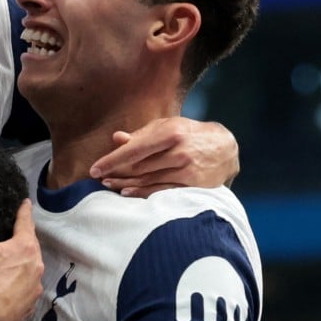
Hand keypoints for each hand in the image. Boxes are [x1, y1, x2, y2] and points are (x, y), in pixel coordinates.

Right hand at [0, 185, 42, 320]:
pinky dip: (21, 281)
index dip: (24, 211)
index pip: (26, 221)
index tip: (25, 204)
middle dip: (24, 237)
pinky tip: (10, 283)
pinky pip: (28, 286)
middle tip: (14, 231)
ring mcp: (36, 287)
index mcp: (25, 247)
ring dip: (23, 261)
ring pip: (32, 267)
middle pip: (31, 244)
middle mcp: (36, 265)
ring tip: (11, 258)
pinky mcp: (31, 304)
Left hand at [88, 117, 238, 197]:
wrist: (226, 148)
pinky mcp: (192, 184)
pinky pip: (161, 190)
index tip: (94, 168)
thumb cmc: (189, 134)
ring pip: (148, 180)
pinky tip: (128, 193)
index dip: (112, 160)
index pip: (134, 149)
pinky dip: (143, 192)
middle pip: (139, 167)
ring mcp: (186, 169)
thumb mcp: (167, 127)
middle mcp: (178, 151)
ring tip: (108, 185)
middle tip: (99, 178)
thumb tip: (116, 138)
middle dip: (116, 173)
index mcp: (170, 132)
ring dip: (125, 184)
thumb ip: (142, 134)